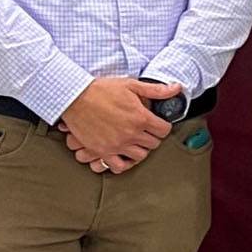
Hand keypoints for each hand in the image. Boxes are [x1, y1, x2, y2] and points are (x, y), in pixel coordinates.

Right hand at [58, 78, 175, 170]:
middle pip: (153, 144)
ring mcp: (116, 145)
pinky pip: (118, 166)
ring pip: (140, 156)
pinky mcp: (102, 151)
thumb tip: (176, 88)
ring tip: (136, 142)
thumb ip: (156, 90)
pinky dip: (123, 163)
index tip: (158, 124)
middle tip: (147, 131)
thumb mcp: (131, 85)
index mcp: (140, 118)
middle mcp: (131, 134)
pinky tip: (123, 154)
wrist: (75, 97)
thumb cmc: (101, 90)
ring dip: (141, 149)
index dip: (163, 126)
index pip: (164, 130)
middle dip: (153, 137)